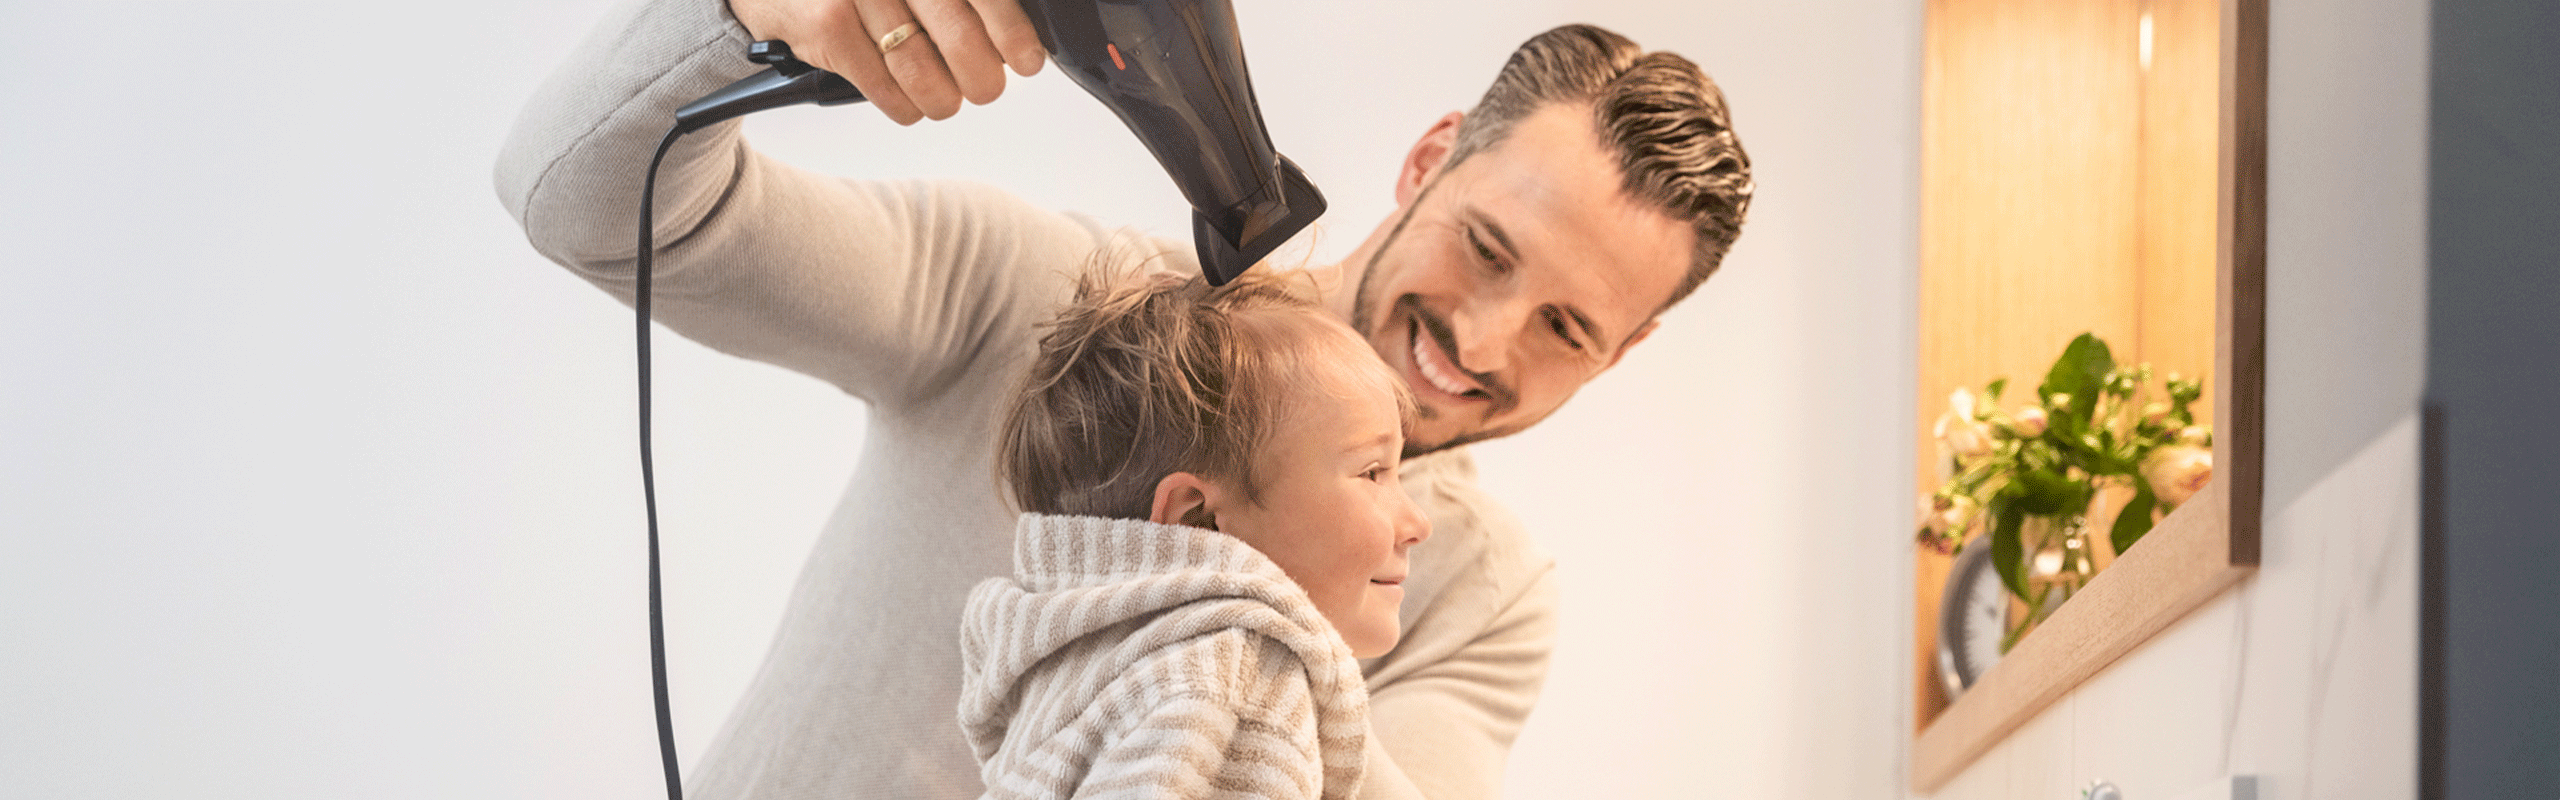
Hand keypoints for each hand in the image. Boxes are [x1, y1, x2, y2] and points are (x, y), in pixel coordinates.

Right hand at [730, 0, 1045, 124]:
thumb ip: (954, 1)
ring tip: (945, 101)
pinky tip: (909, 105)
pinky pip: (881, 85)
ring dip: (942, 98)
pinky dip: (902, 105)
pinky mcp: (828, 24)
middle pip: (958, 34)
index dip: (1011, 32)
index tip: (1028, 61)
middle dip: (981, 77)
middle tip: (985, 89)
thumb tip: (1007, 38)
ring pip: (920, 67)